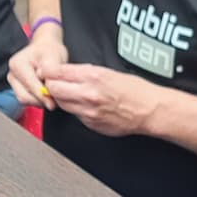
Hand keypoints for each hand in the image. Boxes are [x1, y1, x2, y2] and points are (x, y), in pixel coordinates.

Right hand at [7, 25, 67, 108]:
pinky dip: (39, 100)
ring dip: (40, 101)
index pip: (29, 87)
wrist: (46, 49)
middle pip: (24, 97)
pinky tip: (46, 92)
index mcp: (17, 64)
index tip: (54, 102)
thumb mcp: (54, 58)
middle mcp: (12, 74)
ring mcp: (14, 83)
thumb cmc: (50, 51)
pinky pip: (28, 101)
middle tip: (55, 97)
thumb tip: (48, 95)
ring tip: (51, 92)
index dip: (43, 96)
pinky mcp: (18, 89)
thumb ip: (51, 75)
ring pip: (26, 101)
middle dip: (40, 100)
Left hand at [42, 63, 161, 136]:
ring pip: (61, 104)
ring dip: (62, 99)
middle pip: (53, 89)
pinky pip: (75, 115)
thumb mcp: (110, 72)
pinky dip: (76, 110)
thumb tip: (66, 73)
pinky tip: (86, 106)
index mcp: (93, 76)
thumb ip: (85, 72)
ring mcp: (88, 111)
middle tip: (54, 84)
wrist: (149, 111)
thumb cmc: (135, 90)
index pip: (57, 72)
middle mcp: (88, 94)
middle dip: (51, 86)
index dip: (48, 71)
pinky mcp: (91, 124)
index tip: (47, 71)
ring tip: (70, 94)